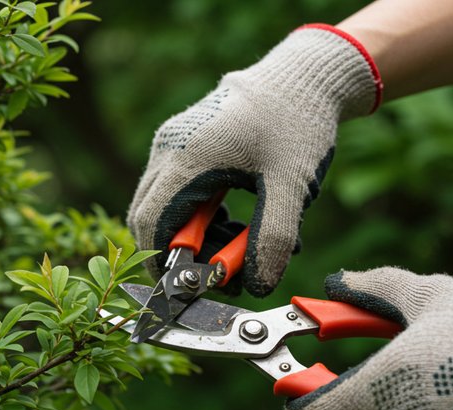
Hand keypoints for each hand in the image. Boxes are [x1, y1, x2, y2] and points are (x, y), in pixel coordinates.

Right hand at [127, 25, 380, 296]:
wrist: (303, 77)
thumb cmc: (298, 124)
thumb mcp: (292, 186)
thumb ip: (274, 239)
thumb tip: (257, 286)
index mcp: (187, 157)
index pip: (151, 225)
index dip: (166, 265)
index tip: (198, 288)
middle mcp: (169, 148)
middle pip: (150, 219)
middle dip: (186, 255)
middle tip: (229, 271)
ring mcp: (173, 144)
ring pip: (163, 209)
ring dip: (197, 238)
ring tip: (244, 244)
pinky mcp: (184, 145)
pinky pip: (176, 194)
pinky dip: (201, 218)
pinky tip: (239, 221)